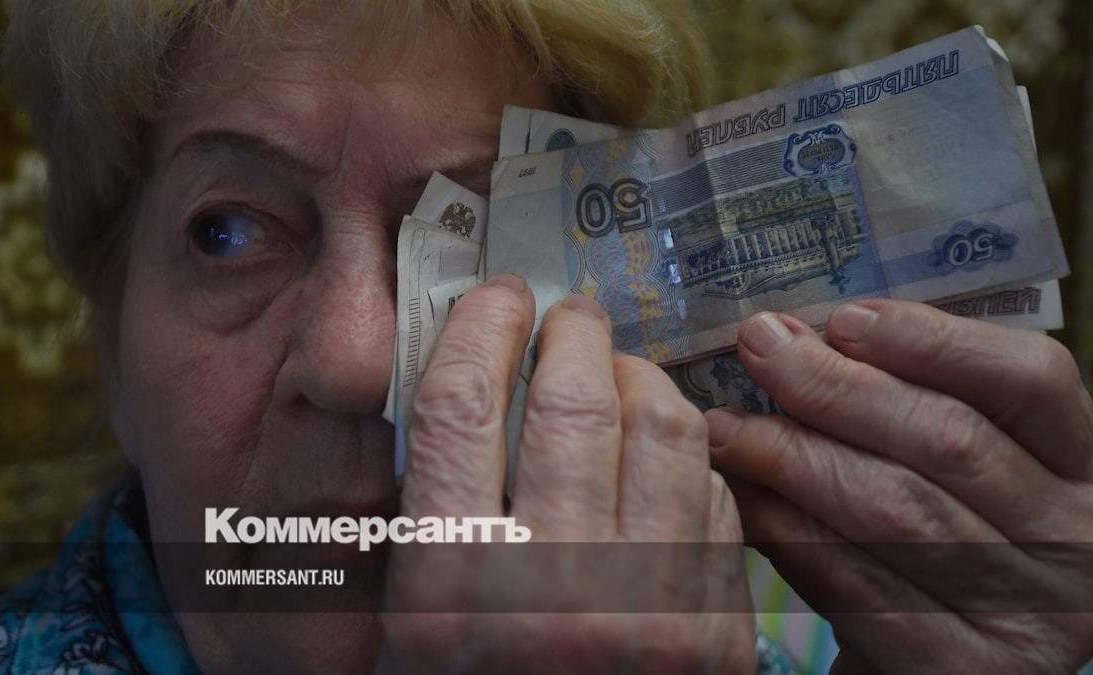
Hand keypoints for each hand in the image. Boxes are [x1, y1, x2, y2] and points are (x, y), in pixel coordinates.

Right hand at [379, 274, 754, 674]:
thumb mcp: (409, 633)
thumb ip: (425, 516)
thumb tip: (457, 388)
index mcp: (447, 594)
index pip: (457, 406)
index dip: (475, 327)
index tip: (491, 298)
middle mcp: (551, 593)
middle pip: (567, 397)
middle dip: (565, 327)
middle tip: (559, 310)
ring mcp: (649, 614)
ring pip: (660, 425)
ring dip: (635, 370)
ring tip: (612, 364)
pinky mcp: (717, 633)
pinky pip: (711, 491)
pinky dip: (686, 445)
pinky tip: (658, 444)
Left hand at [705, 300, 1092, 673]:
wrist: (946, 654)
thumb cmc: (944, 526)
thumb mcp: (957, 459)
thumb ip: (906, 399)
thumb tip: (791, 336)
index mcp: (1082, 466)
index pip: (1030, 381)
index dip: (932, 342)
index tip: (843, 319)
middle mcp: (1072, 538)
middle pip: (947, 440)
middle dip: (835, 388)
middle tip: (758, 349)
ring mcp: (1026, 611)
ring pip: (894, 513)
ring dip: (793, 458)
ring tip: (728, 427)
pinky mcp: (961, 666)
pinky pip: (856, 585)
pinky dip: (787, 533)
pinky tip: (741, 498)